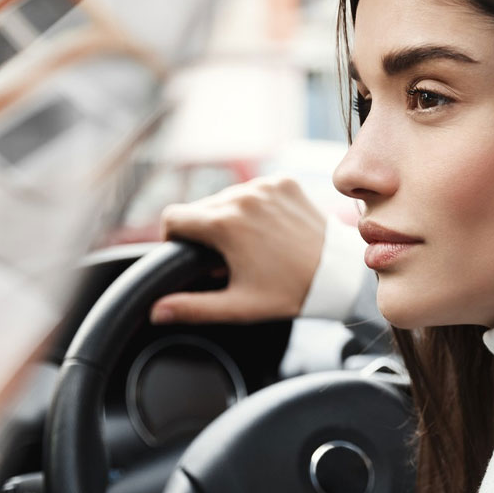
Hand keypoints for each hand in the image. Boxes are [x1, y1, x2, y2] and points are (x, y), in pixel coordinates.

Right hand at [150, 176, 325, 323]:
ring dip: (230, 217)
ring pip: (227, 197)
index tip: (190, 255)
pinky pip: (254, 190)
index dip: (174, 239)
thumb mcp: (239, 306)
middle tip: (228, 259)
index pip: (173, 218)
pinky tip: (269, 230)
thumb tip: (155, 311)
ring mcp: (266, 185)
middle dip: (206, 232)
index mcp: (225, 222)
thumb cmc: (290, 292)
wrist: (339, 275)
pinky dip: (254, 207)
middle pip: (200, 209)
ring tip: (251, 246)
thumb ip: (192, 307)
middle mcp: (243, 196)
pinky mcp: (285, 181)